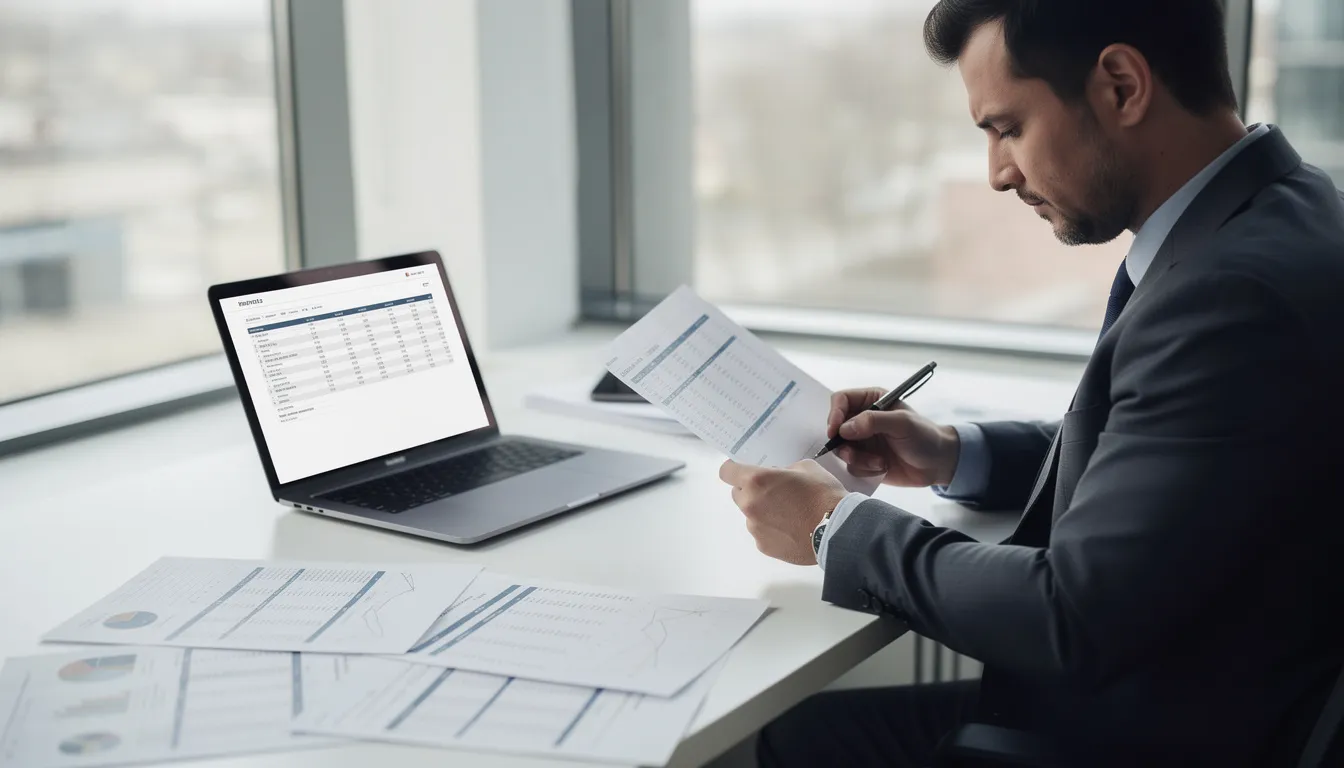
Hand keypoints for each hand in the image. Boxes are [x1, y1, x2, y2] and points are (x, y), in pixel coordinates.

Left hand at [719, 459, 847, 564]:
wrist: (838, 530)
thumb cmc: (823, 494)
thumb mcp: (806, 467)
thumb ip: (783, 471)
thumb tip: (778, 478)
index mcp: (756, 481)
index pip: (727, 472)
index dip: (734, 469)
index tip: (742, 471)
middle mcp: (750, 504)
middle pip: (737, 494)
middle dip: (751, 491)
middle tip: (773, 493)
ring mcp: (755, 528)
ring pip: (751, 515)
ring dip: (762, 512)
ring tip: (789, 515)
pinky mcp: (763, 546)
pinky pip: (762, 533)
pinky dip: (772, 530)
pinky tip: (792, 530)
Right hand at [827, 388, 960, 487]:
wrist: (937, 464)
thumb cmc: (925, 436)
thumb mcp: (902, 423)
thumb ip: (873, 421)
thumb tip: (844, 429)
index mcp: (870, 400)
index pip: (840, 400)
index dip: (834, 414)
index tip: (835, 432)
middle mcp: (862, 419)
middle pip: (835, 427)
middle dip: (843, 443)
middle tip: (853, 453)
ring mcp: (862, 441)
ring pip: (841, 450)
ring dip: (857, 459)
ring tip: (878, 461)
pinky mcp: (864, 460)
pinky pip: (851, 466)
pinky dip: (865, 469)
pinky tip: (883, 467)